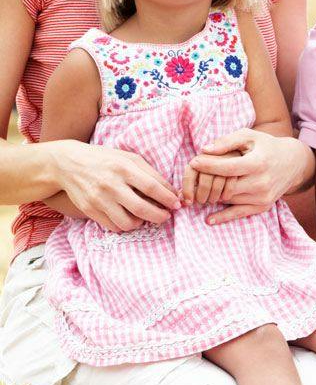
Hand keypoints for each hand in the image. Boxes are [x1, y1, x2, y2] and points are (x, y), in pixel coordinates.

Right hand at [50, 139, 179, 231]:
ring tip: (146, 217)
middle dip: (159, 215)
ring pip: (127, 222)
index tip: (177, 203)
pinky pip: (113, 226)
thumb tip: (170, 190)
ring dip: (142, 223)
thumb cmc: (105, 159)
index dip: (168, 198)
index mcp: (123, 168)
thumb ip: (149, 172)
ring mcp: (99, 199)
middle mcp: (111, 185)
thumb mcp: (128, 158)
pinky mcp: (90, 210)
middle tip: (166, 216)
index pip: (152, 186)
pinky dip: (125, 225)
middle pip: (141, 208)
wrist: (68, 164)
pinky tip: (130, 218)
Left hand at [186, 130, 310, 224]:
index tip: (194, 161)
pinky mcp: (264, 206)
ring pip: (229, 199)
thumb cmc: (267, 146)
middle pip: (226, 186)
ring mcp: (263, 196)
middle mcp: (262, 182)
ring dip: (215, 193)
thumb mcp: (250, 136)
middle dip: (208, 180)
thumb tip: (205, 150)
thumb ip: (227, 141)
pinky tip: (209, 219)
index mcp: (259, 163)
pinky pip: (240, 214)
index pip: (228, 168)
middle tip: (194, 175)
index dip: (208, 165)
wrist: (293, 162)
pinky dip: (223, 217)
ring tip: (203, 186)